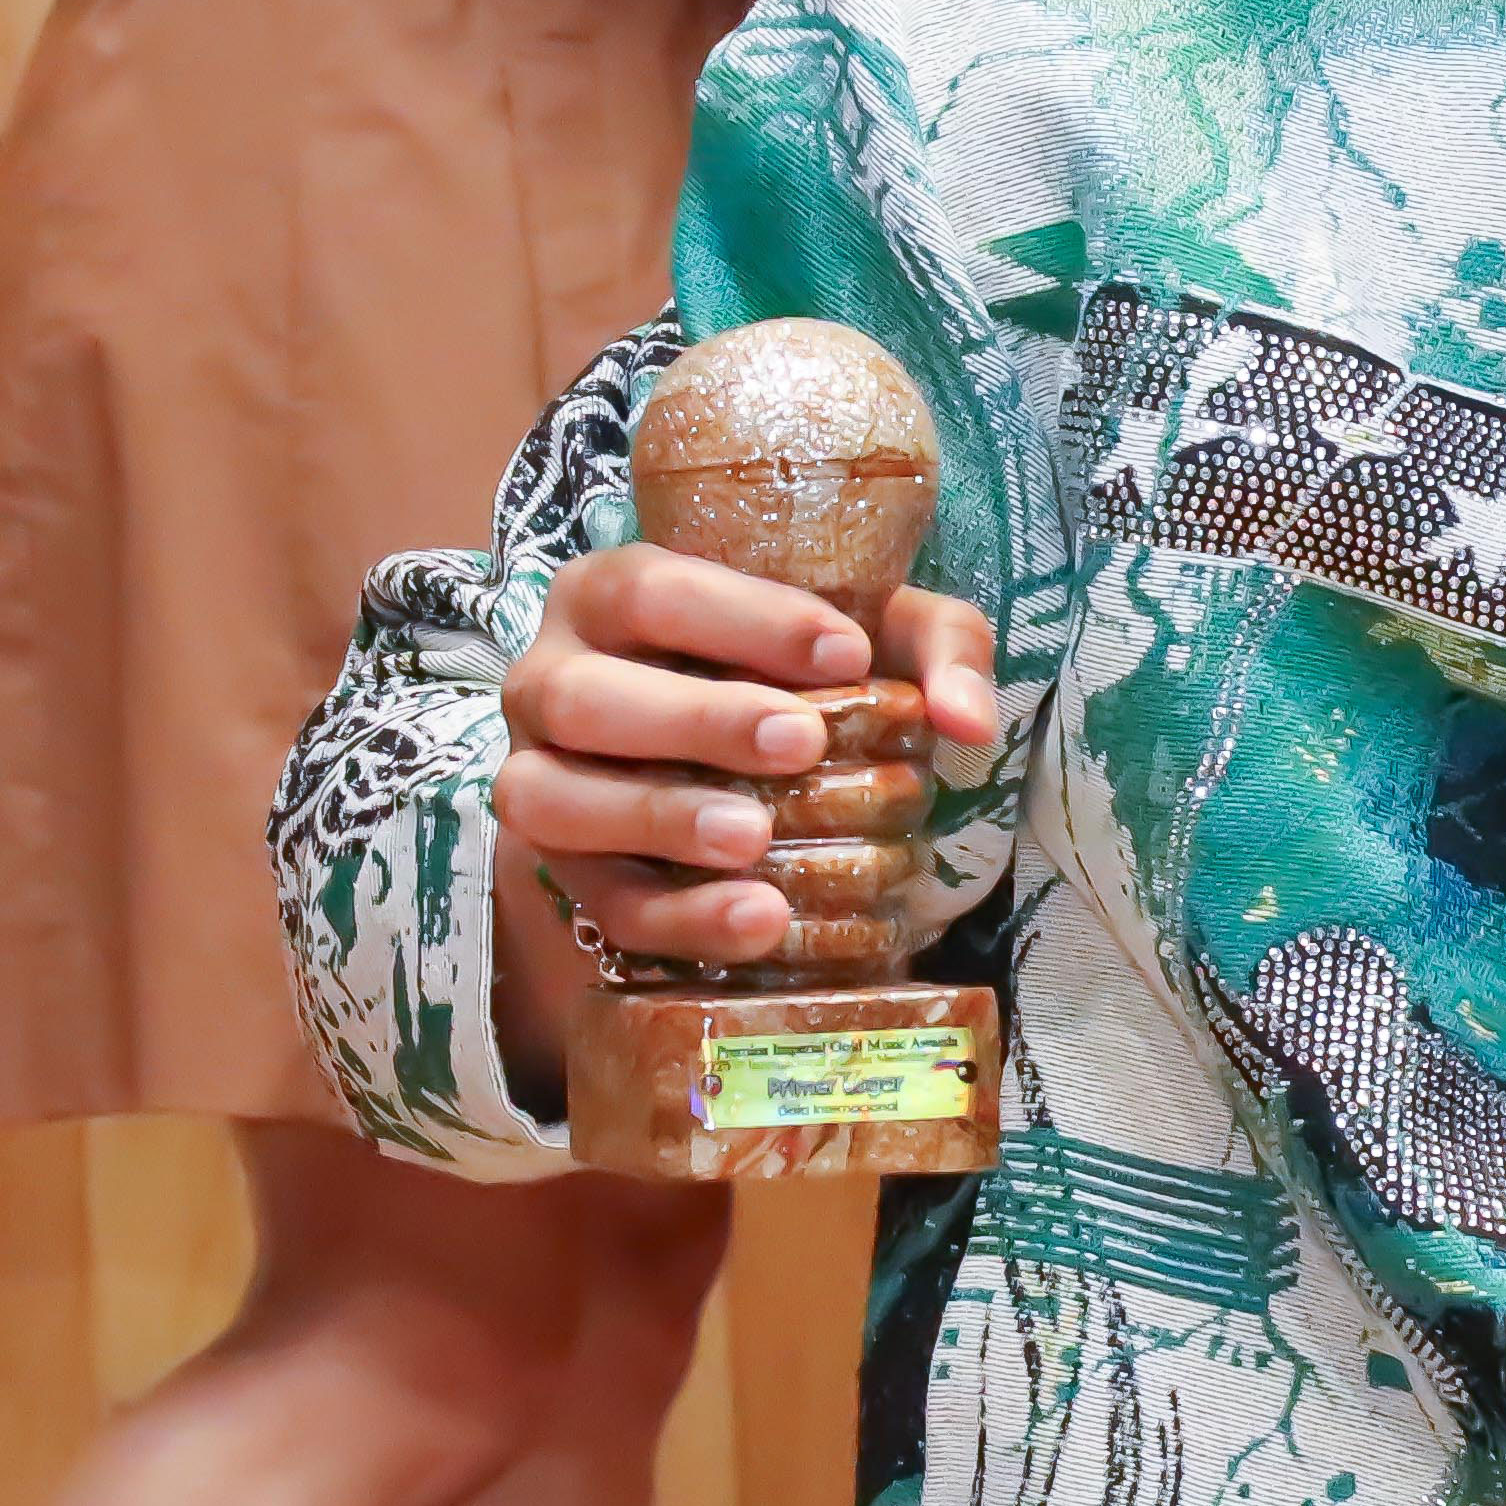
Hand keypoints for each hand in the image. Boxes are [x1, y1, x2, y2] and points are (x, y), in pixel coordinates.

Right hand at [497, 544, 998, 969]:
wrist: (743, 771)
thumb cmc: (799, 676)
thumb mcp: (878, 635)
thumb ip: (936, 647)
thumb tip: (967, 720)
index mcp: (610, 597)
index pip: (649, 589)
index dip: (741, 618)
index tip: (846, 652)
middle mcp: (551, 683)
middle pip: (586, 697)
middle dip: (694, 719)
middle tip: (800, 742)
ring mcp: (538, 781)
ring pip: (553, 800)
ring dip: (654, 819)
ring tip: (753, 837)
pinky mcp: (565, 877)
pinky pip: (602, 904)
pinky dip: (678, 917)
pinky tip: (758, 916)